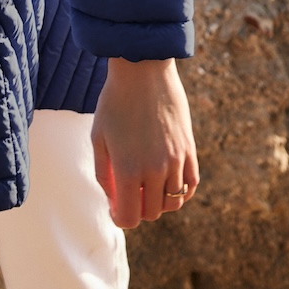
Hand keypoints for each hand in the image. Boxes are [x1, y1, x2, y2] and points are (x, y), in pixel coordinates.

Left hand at [92, 57, 199, 228]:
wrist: (142, 70)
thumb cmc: (114, 102)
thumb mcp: (98, 137)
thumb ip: (104, 174)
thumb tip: (114, 201)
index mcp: (127, 170)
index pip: (129, 217)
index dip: (120, 218)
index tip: (116, 209)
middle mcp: (154, 170)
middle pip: (151, 212)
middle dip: (138, 208)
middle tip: (129, 191)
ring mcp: (175, 161)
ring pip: (173, 203)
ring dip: (159, 201)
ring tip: (147, 184)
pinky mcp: (189, 150)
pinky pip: (191, 185)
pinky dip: (181, 191)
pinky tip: (168, 180)